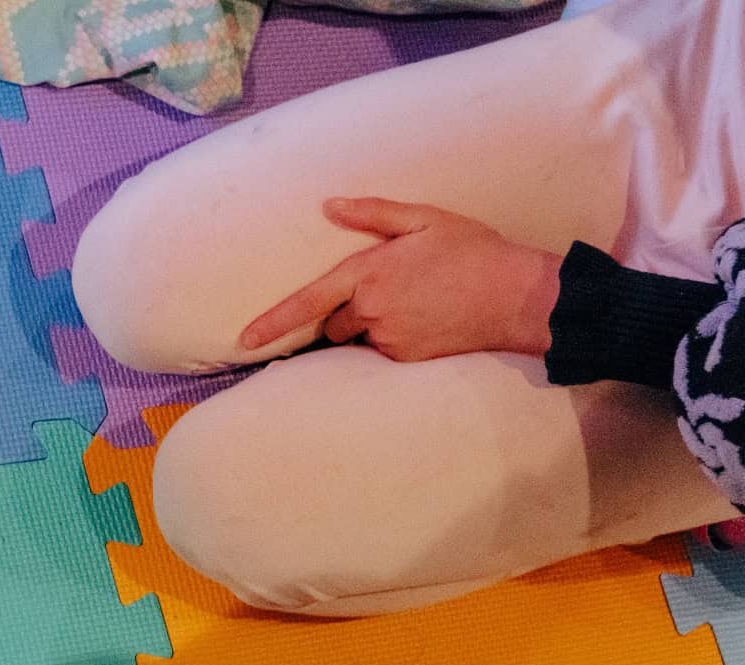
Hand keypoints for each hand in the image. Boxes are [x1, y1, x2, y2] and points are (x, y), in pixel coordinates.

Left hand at [239, 197, 563, 361]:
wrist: (519, 296)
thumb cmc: (473, 251)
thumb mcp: (425, 219)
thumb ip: (373, 213)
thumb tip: (329, 205)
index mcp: (370, 273)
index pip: (307, 302)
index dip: (273, 322)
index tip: (244, 339)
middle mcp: (372, 310)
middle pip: (336, 321)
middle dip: (349, 311)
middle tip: (395, 290)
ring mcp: (389, 338)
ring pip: (362, 337)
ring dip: (374, 324)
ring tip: (418, 303)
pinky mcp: (408, 359)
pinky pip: (387, 351)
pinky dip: (398, 338)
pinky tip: (429, 320)